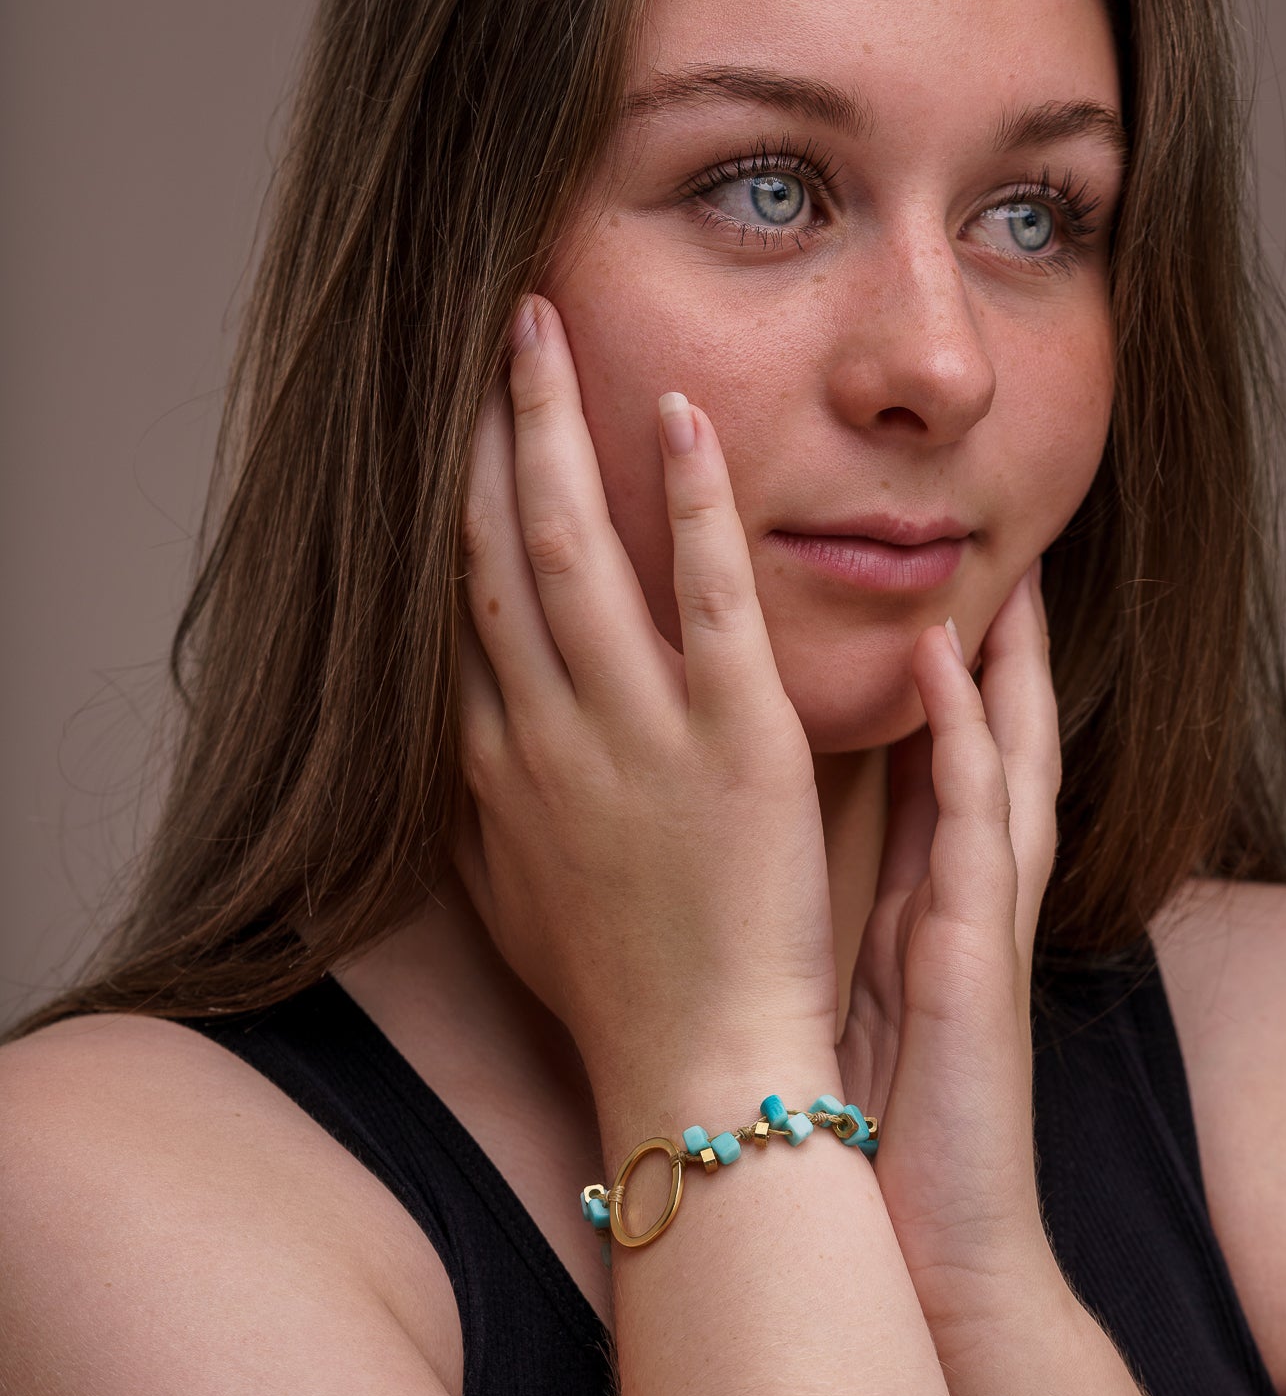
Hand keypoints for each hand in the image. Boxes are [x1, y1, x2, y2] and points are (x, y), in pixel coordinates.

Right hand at [453, 295, 840, 1104]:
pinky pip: (702, 596)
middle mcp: (543, 731)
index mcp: (497, 764)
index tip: (446, 428)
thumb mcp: (515, 897)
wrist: (699, 1065)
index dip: (442, 501)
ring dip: (554, 429)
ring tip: (544, 329)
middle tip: (487, 333)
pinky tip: (682, 417)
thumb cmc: (616, 990)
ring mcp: (634, 730)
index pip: (453, 603)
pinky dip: (688, 501)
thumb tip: (459, 740)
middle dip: (482, 433)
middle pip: (490, 550)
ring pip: (571, 549)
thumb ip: (483, 810)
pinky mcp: (733, 739)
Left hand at [835, 568, 1061, 1325]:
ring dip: (998, 660)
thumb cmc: (859, 1122)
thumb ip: (825, 910)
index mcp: (925, 896)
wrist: (911, 1246)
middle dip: (994, 643)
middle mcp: (963, 891)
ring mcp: (980, 915)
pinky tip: (940, 665)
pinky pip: (975, 820)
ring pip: (1001, 755)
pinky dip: (964, 736)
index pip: (937, 758)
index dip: (938, 673)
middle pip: (987, 737)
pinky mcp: (973, 950)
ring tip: (986, 565)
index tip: (909, 586)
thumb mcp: (837, 989)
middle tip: (989, 549)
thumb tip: (753, 847)